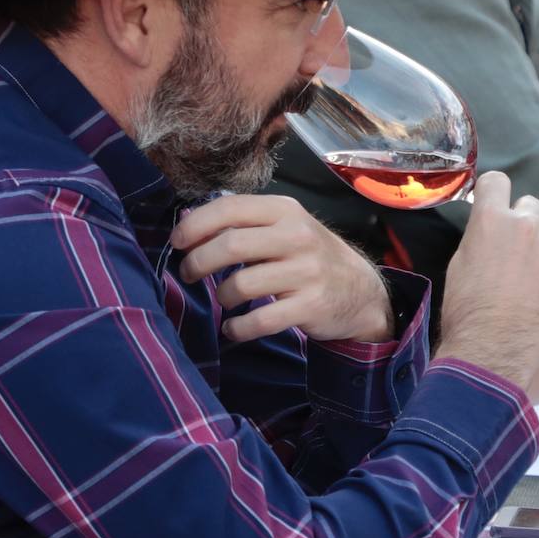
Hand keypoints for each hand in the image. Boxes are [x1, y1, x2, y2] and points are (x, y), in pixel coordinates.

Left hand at [172, 194, 392, 343]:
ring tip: (222, 300)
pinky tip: (233, 328)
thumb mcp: (285, 227)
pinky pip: (259, 321)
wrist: (361, 292)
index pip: (229, 208)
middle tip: (188, 273)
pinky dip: (237, 328)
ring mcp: (306, 272)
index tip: (177, 241)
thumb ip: (244, 223)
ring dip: (220, 297)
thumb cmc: (310, 256)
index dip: (195, 225)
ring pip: (240, 285)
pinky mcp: (310, 306)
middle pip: (229, 246)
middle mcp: (297, 236)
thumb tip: (188, 221)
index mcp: (285, 210)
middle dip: (197, 262)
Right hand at [438, 174, 538, 391]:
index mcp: (490, 220)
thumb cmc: (467, 311)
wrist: (492, 348)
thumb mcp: (460, 264)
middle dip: (524, 220)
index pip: (496, 181)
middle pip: (531, 204)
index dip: (495, 192)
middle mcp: (524, 226)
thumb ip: (480, 237)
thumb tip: (490, 229)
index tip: (495, 202)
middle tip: (518, 246)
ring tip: (538, 264)